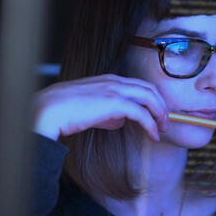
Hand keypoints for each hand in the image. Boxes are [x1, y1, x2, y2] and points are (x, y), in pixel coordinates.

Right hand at [31, 74, 168, 141]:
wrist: (50, 110)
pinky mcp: (114, 102)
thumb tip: (120, 121)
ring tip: (163, 129)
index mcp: (109, 80)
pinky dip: (151, 124)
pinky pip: (141, 113)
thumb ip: (108, 113)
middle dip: (161, 106)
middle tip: (165, 122)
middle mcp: (115, 81)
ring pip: (150, 97)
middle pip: (149, 89)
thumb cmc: (65, 111)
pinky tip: (153, 135)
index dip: (152, 100)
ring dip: (160, 114)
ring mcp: (115, 90)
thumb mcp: (91, 110)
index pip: (139, 86)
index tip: (156, 114)